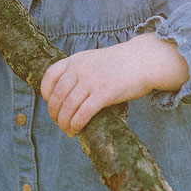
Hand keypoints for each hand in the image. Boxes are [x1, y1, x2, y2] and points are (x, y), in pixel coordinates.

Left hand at [40, 34, 188, 135]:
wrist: (144, 60)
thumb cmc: (121, 64)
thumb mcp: (95, 60)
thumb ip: (80, 71)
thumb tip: (68, 93)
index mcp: (76, 60)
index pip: (50, 76)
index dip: (46, 92)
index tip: (50, 102)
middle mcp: (80, 69)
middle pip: (57, 96)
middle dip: (55, 113)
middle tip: (60, 123)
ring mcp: (92, 81)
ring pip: (68, 107)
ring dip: (64, 123)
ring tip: (68, 131)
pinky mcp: (104, 93)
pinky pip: (83, 113)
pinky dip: (76, 124)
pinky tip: (77, 130)